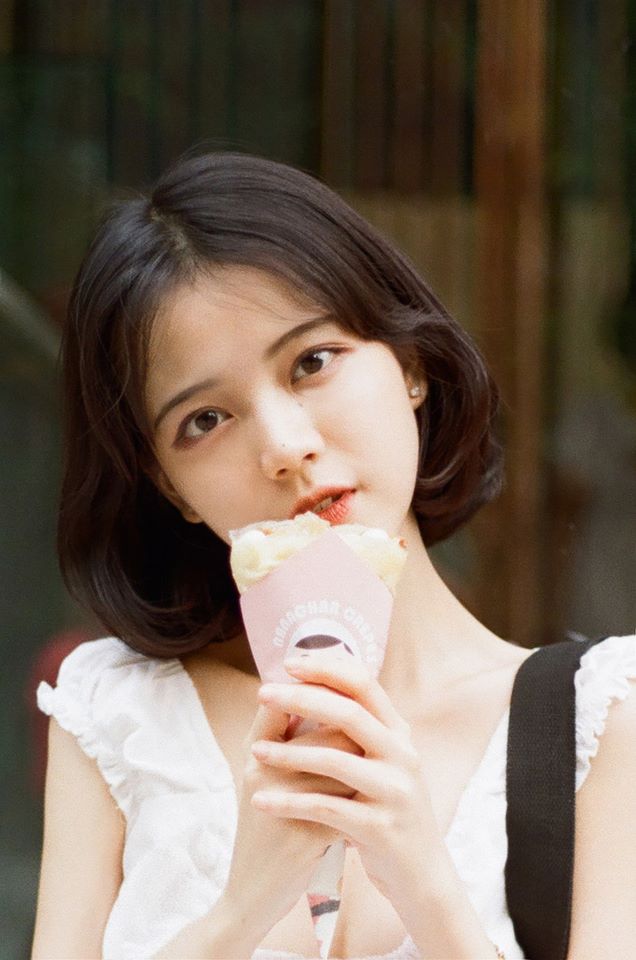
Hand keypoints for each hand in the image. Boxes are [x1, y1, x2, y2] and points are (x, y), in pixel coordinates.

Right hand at [220, 693, 361, 944]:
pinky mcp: (304, 837)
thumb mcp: (266, 778)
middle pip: (324, 732)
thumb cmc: (268, 826)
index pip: (279, 702)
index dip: (312, 690)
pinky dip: (361, 804)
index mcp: (253, 752)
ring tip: (373, 769)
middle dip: (352, 734)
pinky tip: (370, 806)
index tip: (340, 690)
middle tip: (370, 734)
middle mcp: (262, 771)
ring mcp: (282, 803)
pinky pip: (346, 806)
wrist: (252, 894)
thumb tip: (329, 697)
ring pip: (341, 766)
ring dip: (362, 768)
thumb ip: (288, 740)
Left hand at [250, 654, 443, 911]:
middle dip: (301, 698)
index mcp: (399, 732)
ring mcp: (395, 791)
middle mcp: (403, 755)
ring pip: (335, 760)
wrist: (420, 873)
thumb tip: (313, 682)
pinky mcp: (380, 828)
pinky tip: (261, 801)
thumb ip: (358, 727)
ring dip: (289, 753)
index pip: (364, 683)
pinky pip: (326, 808)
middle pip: (348, 713)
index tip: (289, 663)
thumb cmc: (387, 808)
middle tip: (263, 692)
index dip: (326, 668)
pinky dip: (289, 803)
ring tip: (254, 753)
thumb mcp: (382, 761)